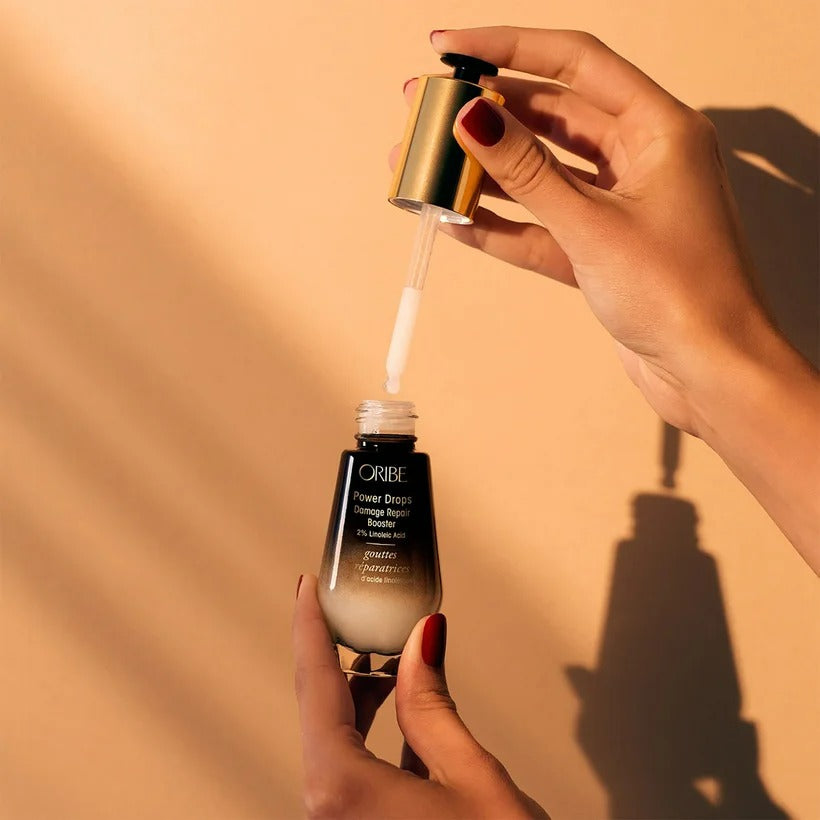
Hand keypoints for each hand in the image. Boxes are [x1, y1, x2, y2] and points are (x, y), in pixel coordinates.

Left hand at [293, 574, 547, 817]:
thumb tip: (421, 640)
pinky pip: (354, 766)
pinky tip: (403, 708)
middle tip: (356, 611)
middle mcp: (330, 810)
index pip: (317, 684)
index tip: (306, 587)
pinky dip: (375, 731)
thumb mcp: (473, 777)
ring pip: (338, 739)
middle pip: (323, 709)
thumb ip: (435, 704)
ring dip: (363, 694)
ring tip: (392, 656)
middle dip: (341, 655)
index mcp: (343, 790)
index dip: (310, 626)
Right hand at [392, 27, 819, 565]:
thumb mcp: (593, 226)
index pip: (575, 62)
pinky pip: (540, 225)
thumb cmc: (683, 295)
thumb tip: (474, 121)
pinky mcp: (599, 250)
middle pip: (550, 116)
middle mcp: (639, 159)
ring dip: (486, 172)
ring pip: (540, 173)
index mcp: (659, 129)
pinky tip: (457, 219)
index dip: (509, 48)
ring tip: (430, 166)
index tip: (451, 48)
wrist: (709, 373)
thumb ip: (528, 172)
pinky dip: (502, 224)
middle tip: (428, 111)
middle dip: (487, 115)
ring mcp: (617, 206)